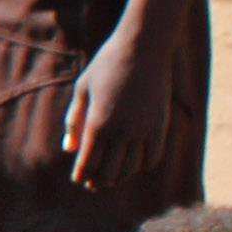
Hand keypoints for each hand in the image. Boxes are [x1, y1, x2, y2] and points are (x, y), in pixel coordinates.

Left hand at [61, 1, 186, 187]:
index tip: (79, 179)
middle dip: (99, 180)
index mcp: (98, 123)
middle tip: (93, 184)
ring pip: (131, 168)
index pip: (89, 162)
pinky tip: (133, 165)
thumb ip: (75, 120)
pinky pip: (152, 158)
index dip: (83, 174)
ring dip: (120, 176)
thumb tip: (70, 149)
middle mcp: (122, 131)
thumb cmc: (107, 65)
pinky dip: (142, 166)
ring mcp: (144, 130)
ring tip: (111, 178)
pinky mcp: (161, 126)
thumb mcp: (83, 89)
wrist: (144, 47)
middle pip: (109, 171)